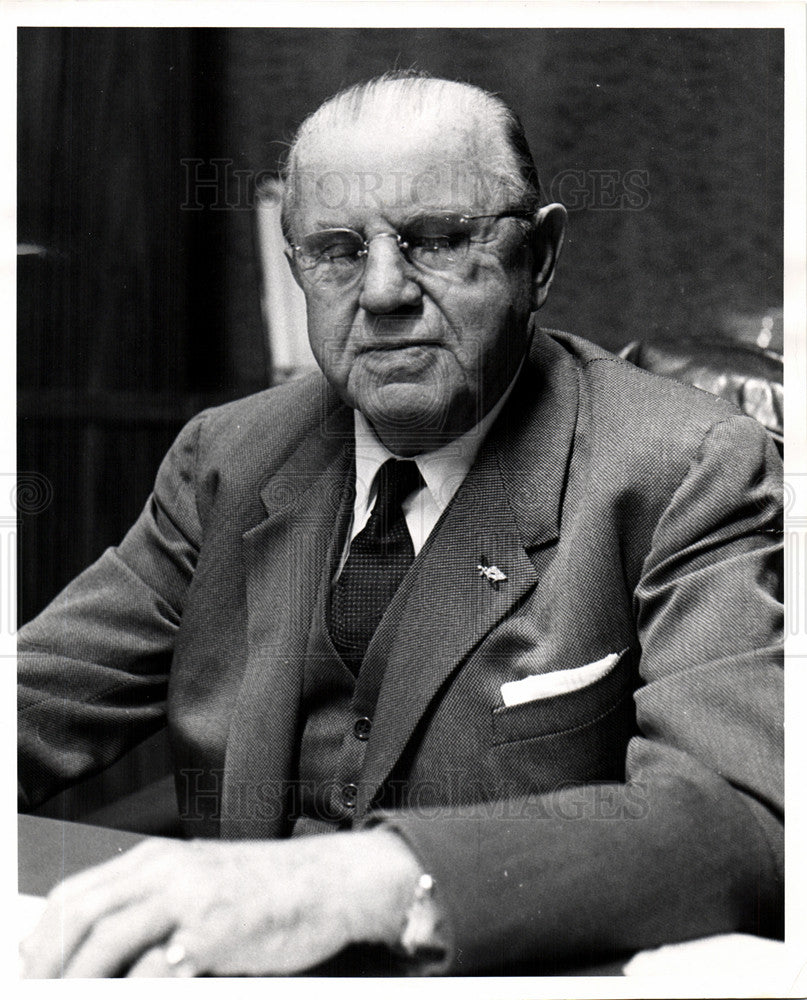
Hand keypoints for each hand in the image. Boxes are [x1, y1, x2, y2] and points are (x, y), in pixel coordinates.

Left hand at [19, 827, 422, 977]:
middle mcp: (167, 870)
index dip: (43, 937)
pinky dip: (132, 990)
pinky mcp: (213, 933)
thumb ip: (153, 904)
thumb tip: (100, 947)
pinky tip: (132, 996)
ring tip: (69, 999)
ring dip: (78, 979)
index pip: (76, 894)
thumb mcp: (201, 884)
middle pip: (79, 914)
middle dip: (47, 963)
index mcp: (158, 858)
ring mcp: (189, 899)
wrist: (329, 881)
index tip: (32, 970)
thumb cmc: (269, 888)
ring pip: (104, 942)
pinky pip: (152, 972)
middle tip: (38, 991)